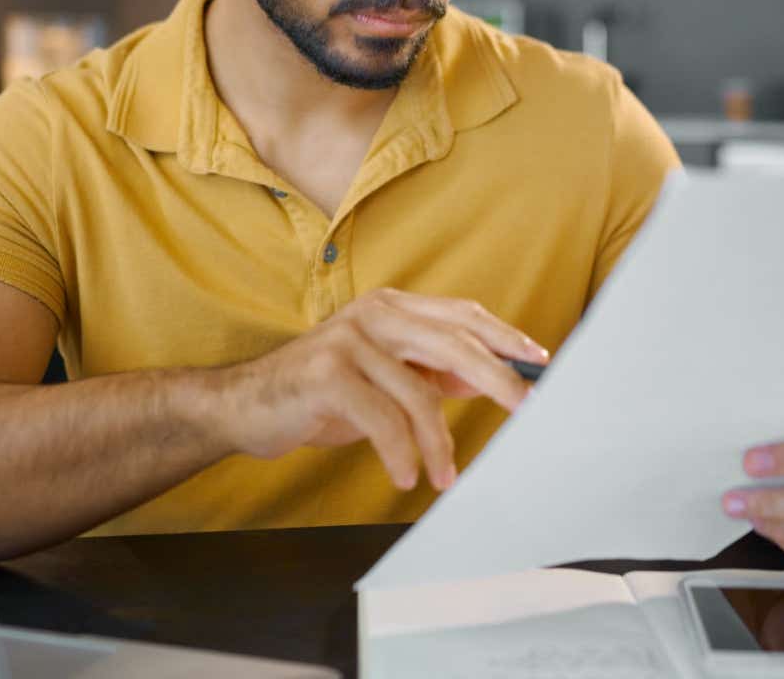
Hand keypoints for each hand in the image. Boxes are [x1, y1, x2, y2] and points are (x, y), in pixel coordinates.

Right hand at [210, 288, 547, 491]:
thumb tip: (490, 377)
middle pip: (454, 342)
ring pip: (419, 392)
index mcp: (391, 308)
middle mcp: (373, 314)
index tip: (539, 363)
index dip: (504, 338)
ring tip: (444, 475)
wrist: (244, 405)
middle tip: (527, 410)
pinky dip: (400, 452)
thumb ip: (429, 371)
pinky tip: (406, 475)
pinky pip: (382, 419)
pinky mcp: (327, 373)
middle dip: (498, 378)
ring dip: (439, 443)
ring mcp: (348, 340)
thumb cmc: (318, 392)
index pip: (462, 316)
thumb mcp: (382, 377)